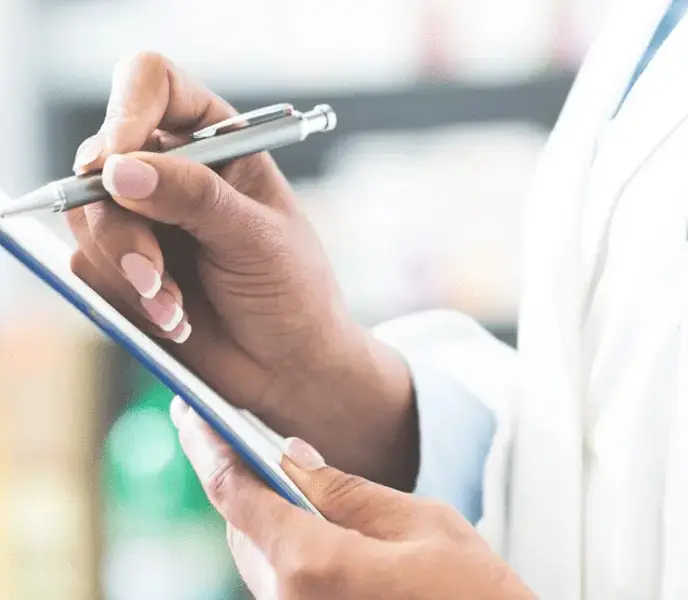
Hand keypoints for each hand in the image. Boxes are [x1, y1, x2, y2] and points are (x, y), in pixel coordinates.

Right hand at [67, 52, 416, 488]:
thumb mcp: (257, 238)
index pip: (151, 84)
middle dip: (121, 225)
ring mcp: (143, 218)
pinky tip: (173, 319)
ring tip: (177, 307)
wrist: (289, 366)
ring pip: (86, 218)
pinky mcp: (123, 266)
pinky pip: (87, 267)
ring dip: (126, 270)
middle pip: (101, 160)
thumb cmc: (293, 293)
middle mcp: (172, 171)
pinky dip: (124, 299)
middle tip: (154, 273)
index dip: (126, 111)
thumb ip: (194, 199)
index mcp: (217, 142)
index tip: (121, 163)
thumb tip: (120, 169)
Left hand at [170, 397, 534, 599]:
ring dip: (258, 510)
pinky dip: (280, 540)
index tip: (190, 410)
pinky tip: (299, 515)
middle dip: (235, 475)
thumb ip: (347, 489)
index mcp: (312, 564)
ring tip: (266, 467)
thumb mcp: (420, 521)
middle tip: (228, 429)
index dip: (207, 446)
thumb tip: (293, 456)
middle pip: (240, 525)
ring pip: (257, 553)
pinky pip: (278, 578)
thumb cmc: (471, 590)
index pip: (237, 494)